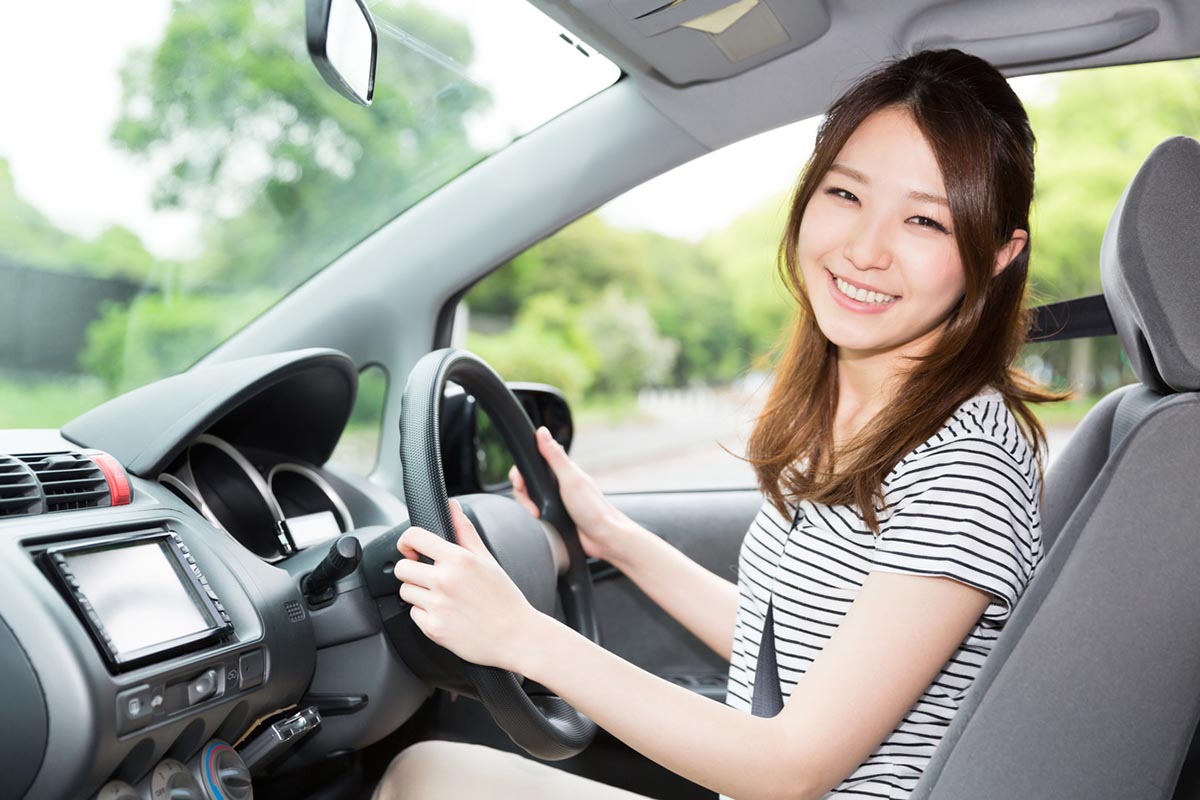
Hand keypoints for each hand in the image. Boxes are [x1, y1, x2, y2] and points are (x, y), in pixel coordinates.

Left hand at [395, 500, 544, 672]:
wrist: (516, 636)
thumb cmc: (504, 598)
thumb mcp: (487, 560)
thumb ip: (465, 531)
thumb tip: (452, 506)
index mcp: (458, 559)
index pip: (413, 537)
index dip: (406, 541)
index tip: (410, 548)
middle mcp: (444, 581)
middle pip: (401, 568)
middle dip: (412, 570)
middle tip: (428, 576)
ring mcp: (437, 606)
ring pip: (405, 592)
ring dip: (418, 593)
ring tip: (441, 597)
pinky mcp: (433, 629)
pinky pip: (414, 615)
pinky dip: (425, 614)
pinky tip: (446, 613)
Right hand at [509, 426, 632, 563]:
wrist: (603, 538)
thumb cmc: (592, 508)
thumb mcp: (570, 479)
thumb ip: (554, 456)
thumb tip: (542, 431)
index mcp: (562, 470)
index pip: (533, 462)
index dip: (522, 471)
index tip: (519, 481)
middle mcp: (558, 483)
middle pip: (528, 481)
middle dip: (522, 492)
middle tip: (529, 503)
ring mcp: (555, 500)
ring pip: (529, 498)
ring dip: (527, 506)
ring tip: (536, 515)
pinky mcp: (555, 516)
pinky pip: (535, 512)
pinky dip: (532, 516)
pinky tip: (538, 520)